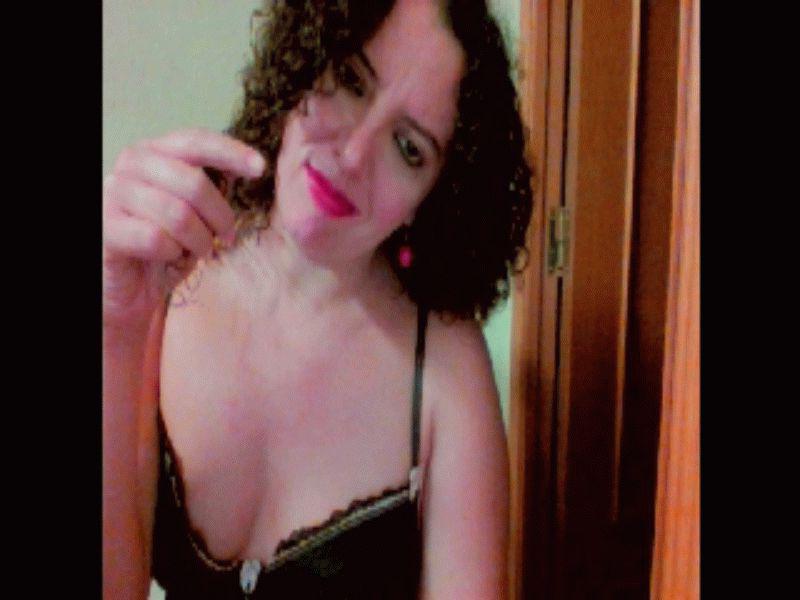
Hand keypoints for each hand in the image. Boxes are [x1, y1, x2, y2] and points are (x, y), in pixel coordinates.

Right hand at [103, 128, 264, 333]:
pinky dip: (172, 254)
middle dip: (219, 216)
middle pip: (192, 182)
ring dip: (198, 240)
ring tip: (198, 250)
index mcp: (155, 152)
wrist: (131, 286)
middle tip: (227, 237)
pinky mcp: (105, 228)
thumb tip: (251, 164)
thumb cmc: (167, 244)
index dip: (230, 152)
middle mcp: (131, 165)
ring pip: (177, 214)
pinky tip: (169, 257)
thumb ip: (214, 185)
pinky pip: (154, 239)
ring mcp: (113, 194)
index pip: (194, 141)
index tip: (260, 168)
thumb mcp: (197, 211)